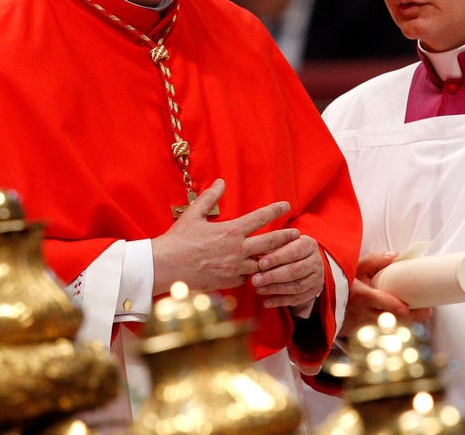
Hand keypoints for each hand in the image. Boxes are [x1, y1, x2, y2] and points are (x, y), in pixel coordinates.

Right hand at [152, 179, 295, 294]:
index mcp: (232, 231)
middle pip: (270, 242)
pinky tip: (256, 271)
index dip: (275, 210)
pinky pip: (247, 277)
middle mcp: (238, 250)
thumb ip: (210, 197)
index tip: (286, 205)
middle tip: (297, 235)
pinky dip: (252, 273)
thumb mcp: (193, 214)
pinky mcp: (229, 282)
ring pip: (262, 263)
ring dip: (273, 258)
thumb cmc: (178, 240)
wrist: (167, 267)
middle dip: (286, 238)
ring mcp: (235, 268)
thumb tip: (220, 182)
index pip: (260, 217)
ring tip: (284, 256)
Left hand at [252, 233, 323, 308]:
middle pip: (295, 270)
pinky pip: (297, 299)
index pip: (293, 252)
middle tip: (255, 280)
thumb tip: (254, 253)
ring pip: (296, 286)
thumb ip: (271, 248)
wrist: (305, 260)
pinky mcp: (314, 290)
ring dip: (275, 289)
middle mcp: (316, 260)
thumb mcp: (282, 243)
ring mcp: (318, 277)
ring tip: (258, 290)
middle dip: (273, 276)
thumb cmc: (288, 249)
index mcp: (309, 244)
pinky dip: (280, 301)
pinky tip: (266, 302)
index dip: (276, 258)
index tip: (260, 264)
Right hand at [341, 252, 433, 334]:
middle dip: (411, 317)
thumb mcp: (353, 267)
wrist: (321, 301)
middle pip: (390, 318)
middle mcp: (360, 313)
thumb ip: (373, 261)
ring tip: (420, 315)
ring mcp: (360, 326)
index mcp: (359, 295)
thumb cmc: (338, 281)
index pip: (378, 301)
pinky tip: (401, 321)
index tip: (406, 308)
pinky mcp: (359, 334)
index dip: (392, 305)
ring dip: (403, 322)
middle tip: (427, 312)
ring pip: (387, 327)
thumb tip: (396, 256)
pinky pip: (378, 331)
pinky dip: (390, 326)